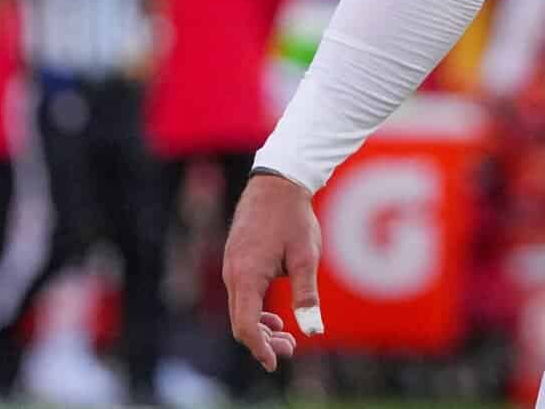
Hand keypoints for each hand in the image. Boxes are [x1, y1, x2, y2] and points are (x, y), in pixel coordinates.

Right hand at [224, 171, 321, 372]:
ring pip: (240, 309)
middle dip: (263, 340)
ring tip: (285, 333)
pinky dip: (255, 309)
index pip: (246, 326)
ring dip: (260, 326)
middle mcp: (232, 273)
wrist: (277, 181)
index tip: (275, 363)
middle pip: (240, 322)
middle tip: (289, 348)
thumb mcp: (306, 257)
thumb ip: (306, 295)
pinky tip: (274, 313)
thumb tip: (313, 330)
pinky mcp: (236, 259)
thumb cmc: (293, 217)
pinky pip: (241, 295)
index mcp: (247, 276)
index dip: (259, 348)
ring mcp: (231, 266)